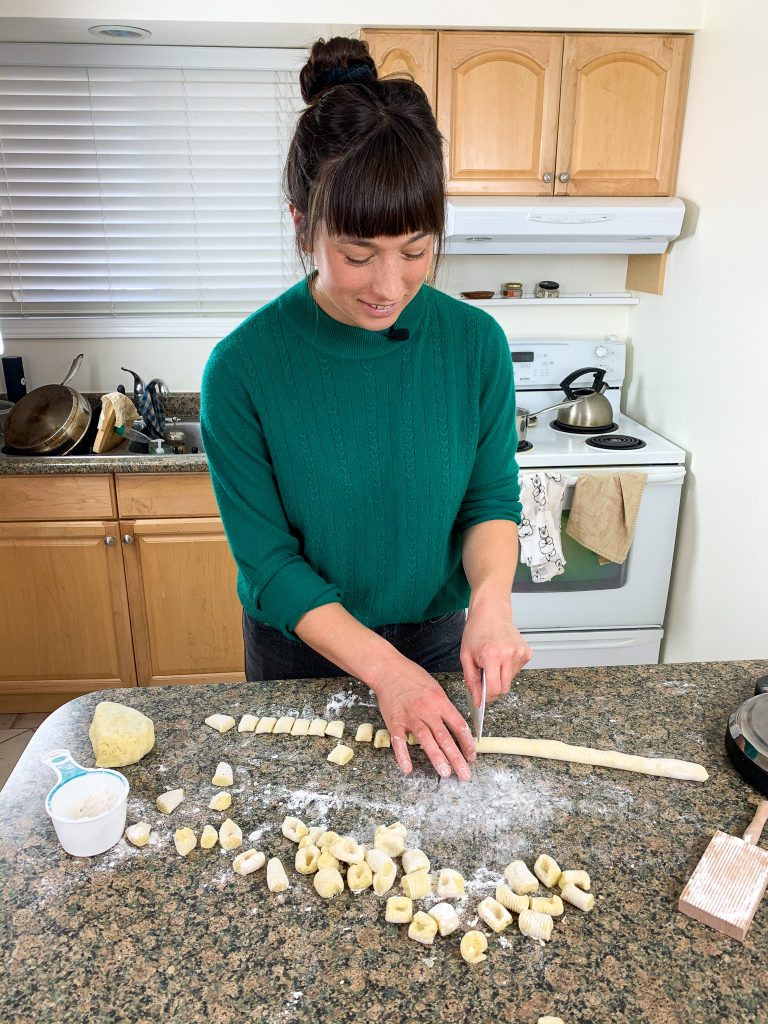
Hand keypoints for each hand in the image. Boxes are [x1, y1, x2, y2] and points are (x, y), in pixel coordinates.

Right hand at [369, 656, 476, 781]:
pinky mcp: (394, 721)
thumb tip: (457, 728)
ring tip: (445, 773)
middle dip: (457, 758)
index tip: (472, 756)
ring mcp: (410, 717)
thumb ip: (445, 709)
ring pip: (426, 740)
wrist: (389, 670)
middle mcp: (427, 710)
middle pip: (445, 737)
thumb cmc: (413, 678)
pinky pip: (399, 741)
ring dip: (437, 758)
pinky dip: (403, 755)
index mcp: (440, 702)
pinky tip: (408, 768)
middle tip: (465, 774)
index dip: (467, 743)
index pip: (459, 726)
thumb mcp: (436, 689)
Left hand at [460, 596, 531, 706]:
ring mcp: (520, 653)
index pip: (494, 689)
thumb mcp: (466, 656)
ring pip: (511, 680)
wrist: (491, 612)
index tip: (482, 694)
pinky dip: (509, 667)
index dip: (487, 695)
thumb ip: (471, 680)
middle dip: (494, 685)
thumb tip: (478, 700)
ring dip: (501, 675)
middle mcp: (508, 655)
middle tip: (486, 673)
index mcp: (491, 656)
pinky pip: (517, 670)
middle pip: (504, 688)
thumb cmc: (477, 631)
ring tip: (494, 659)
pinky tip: (503, 655)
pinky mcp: (527, 652)